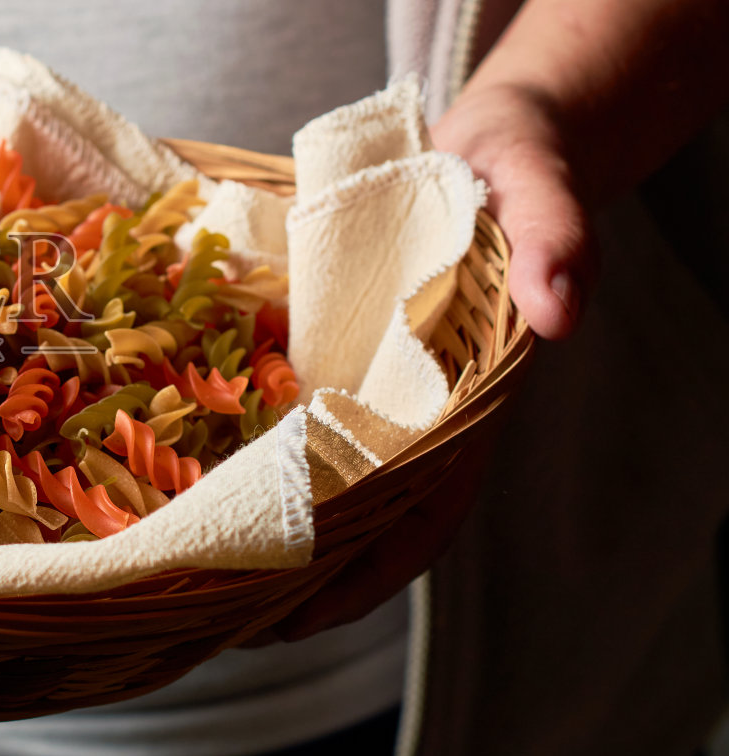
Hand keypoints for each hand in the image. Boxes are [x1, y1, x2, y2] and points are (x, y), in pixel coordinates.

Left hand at [249, 85, 585, 643]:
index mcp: (468, 399)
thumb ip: (557, 242)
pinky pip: (301, 420)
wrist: (497, 139)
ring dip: (270, 528)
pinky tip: (197, 470)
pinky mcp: (342, 352)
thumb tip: (562, 314)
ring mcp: (378, 386)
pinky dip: (259, 455)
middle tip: (214, 614)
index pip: (424, 513)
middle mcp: (419, 408)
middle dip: (298, 573)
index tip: (296, 615)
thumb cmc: (520, 168)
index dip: (365, 573)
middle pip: (362, 518)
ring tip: (193, 570)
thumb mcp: (540, 189)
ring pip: (327, 481)